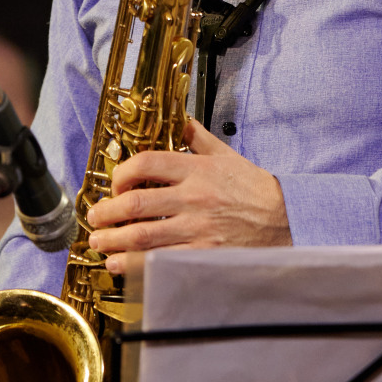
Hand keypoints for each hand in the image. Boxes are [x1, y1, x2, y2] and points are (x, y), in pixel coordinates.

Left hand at [86, 119, 290, 271]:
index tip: (115, 185)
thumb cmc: (254, 189)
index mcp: (197, 170)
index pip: (147, 164)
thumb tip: (176, 117)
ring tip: (99, 241)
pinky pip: (160, 261)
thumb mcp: (226, 156)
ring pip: (142, 235)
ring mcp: (198, 228)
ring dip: (113, 240)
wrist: (286, 219)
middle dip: (107, 212)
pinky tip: (118, 263)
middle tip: (95, 217)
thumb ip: (196, 138)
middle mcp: (195, 198)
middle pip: (137, 203)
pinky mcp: (203, 254)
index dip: (121, 174)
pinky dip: (133, 264)